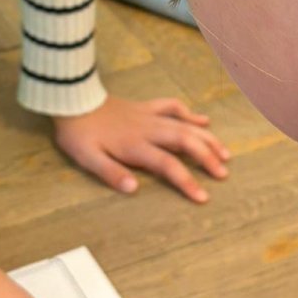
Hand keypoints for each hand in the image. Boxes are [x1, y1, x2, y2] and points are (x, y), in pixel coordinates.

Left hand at [54, 95, 228, 204]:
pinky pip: (172, 106)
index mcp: (136, 146)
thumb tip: (134, 189)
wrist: (72, 100)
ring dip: (207, 138)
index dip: (187, 181)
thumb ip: (111, 173)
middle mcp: (148, 130)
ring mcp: (149, 116)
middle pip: (186, 141)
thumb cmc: (79, 134)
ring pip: (185, 124)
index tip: (203, 197)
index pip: (168, 165)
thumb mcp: (88, 158)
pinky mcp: (145, 106)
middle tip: (224, 173)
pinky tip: (202, 121)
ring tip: (225, 152)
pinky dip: (189, 113)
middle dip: (207, 157)